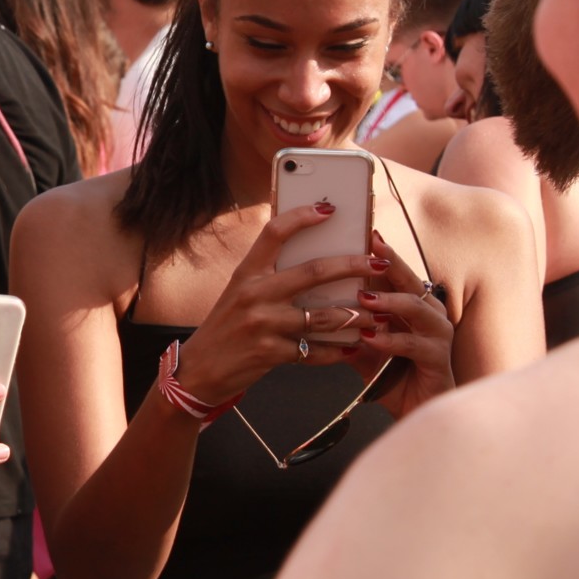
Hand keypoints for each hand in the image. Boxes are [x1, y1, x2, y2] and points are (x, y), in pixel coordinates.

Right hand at [173, 204, 392, 405]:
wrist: (200, 369)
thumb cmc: (226, 326)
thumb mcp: (240, 292)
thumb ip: (271, 276)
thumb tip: (317, 260)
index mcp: (247, 272)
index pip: (274, 232)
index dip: (303, 217)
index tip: (329, 209)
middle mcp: (254, 294)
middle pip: (313, 272)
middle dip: (352, 266)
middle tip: (378, 264)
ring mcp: (263, 324)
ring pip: (322, 316)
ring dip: (354, 316)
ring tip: (376, 315)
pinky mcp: (270, 353)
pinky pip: (314, 350)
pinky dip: (336, 351)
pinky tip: (352, 347)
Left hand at [351, 227, 455, 419]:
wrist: (413, 409)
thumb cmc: (388, 374)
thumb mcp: (361, 344)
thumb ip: (345, 323)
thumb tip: (310, 303)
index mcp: (410, 303)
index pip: (393, 272)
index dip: (379, 252)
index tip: (362, 232)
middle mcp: (428, 311)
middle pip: (408, 280)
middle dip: (389, 261)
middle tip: (369, 247)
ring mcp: (437, 333)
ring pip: (415, 307)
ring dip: (388, 301)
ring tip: (364, 298)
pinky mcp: (438, 357)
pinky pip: (413, 344)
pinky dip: (391, 340)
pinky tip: (371, 339)